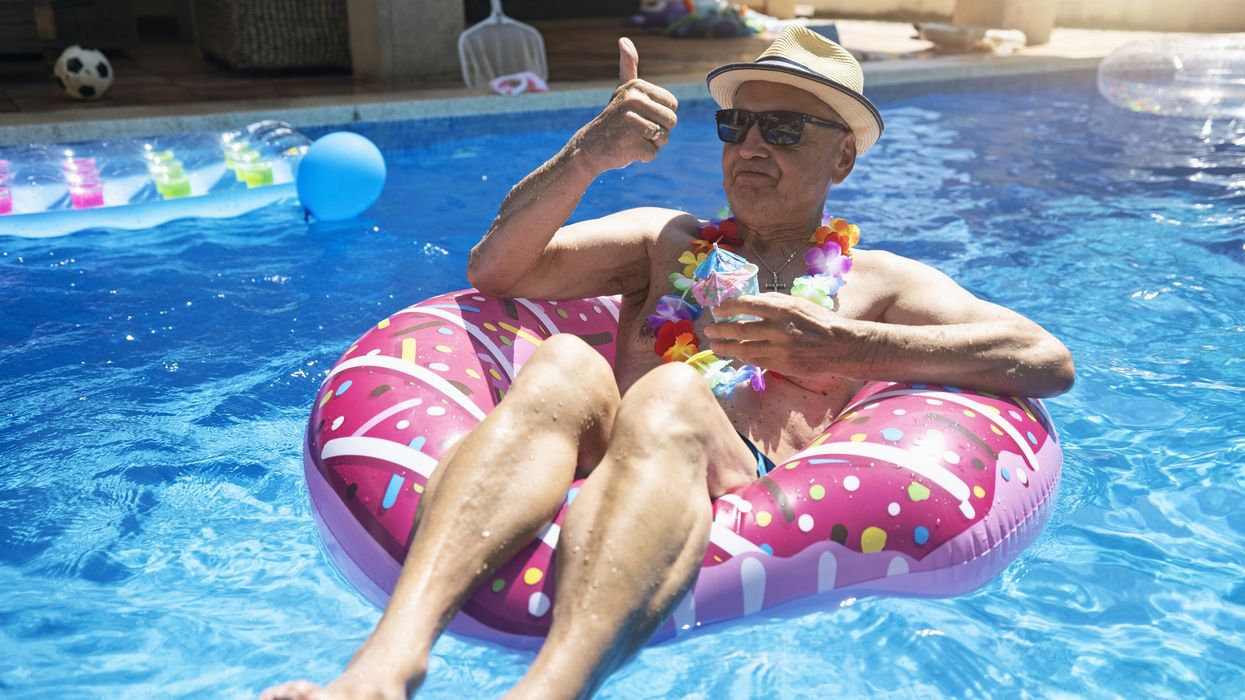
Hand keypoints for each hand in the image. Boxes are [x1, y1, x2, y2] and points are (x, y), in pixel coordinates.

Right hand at [572, 38, 678, 171]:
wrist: (590, 147)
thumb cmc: (613, 118)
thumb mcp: (622, 90)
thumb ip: (628, 66)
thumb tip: (624, 39)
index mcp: (637, 88)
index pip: (672, 105)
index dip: (660, 114)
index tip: (642, 115)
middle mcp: (634, 102)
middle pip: (671, 122)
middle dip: (659, 130)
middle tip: (638, 130)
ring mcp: (632, 123)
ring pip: (664, 138)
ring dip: (652, 143)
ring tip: (633, 138)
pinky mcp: (631, 144)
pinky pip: (653, 153)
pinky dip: (643, 156)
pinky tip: (628, 150)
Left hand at [703, 293, 866, 387]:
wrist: (840, 346)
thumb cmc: (819, 321)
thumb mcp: (798, 303)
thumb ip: (774, 302)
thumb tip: (748, 302)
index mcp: (782, 308)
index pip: (746, 305)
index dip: (727, 307)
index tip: (717, 309)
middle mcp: (778, 328)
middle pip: (740, 329)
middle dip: (720, 329)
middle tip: (709, 329)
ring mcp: (779, 349)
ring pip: (744, 348)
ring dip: (726, 347)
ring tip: (715, 346)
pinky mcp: (781, 365)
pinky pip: (755, 361)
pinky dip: (743, 357)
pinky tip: (735, 354)